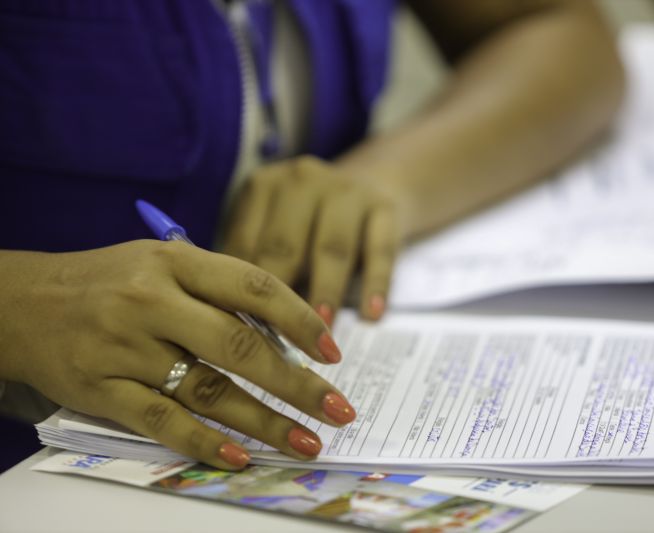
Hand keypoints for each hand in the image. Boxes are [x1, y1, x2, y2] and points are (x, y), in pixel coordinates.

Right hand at [0, 242, 355, 468]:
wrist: (21, 303)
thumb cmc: (108, 281)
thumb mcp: (161, 261)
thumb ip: (217, 289)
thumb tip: (284, 333)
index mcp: (175, 261)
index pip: (254, 286)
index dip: (301, 319)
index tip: (333, 352)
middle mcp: (153, 301)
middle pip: (239, 346)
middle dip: (297, 383)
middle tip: (338, 409)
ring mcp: (126, 347)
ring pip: (208, 389)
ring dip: (264, 421)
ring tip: (306, 441)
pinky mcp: (102, 389)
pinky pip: (161, 421)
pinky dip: (204, 441)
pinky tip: (240, 456)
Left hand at [223, 156, 402, 324]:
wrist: (372, 183)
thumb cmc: (308, 223)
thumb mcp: (274, 229)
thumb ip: (255, 264)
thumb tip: (238, 322)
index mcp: (263, 186)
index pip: (247, 242)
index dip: (242, 290)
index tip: (242, 331)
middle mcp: (302, 180)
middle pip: (287, 244)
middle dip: (282, 297)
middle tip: (279, 340)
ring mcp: (346, 190)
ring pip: (333, 249)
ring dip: (326, 292)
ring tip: (323, 331)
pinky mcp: (385, 206)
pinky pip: (380, 250)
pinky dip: (376, 284)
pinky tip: (371, 314)